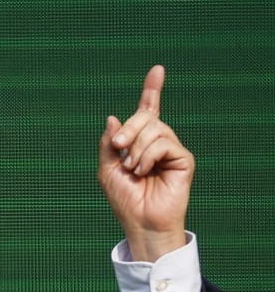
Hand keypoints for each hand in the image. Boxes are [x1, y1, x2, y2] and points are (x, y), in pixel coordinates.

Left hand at [98, 66, 193, 261]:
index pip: (148, 111)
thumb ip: (109, 143)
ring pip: (155, 129)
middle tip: (118, 150)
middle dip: (128, 130)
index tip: (158, 70)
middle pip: (145, 116)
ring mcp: (172, 150)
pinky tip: (144, 171)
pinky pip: (164, 143)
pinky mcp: (184, 159)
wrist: (140, 222)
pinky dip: (148, 156)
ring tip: (133, 169)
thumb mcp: (106, 168)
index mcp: (140, 142)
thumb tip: (113, 117)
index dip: (152, 90)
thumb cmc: (124, 199)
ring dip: (136, 149)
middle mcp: (158, 142)